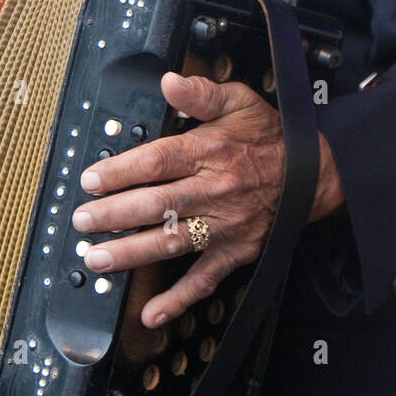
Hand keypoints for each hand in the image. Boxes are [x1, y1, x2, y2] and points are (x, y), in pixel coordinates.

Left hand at [72, 71, 344, 326]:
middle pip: (156, 205)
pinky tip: (151, 314)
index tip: (91, 180)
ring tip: (98, 259)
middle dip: (113, 215)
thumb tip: (169, 81)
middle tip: (82, 221)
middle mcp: (214, 191)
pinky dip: (177, 300)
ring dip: (131, 254)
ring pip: (171, 242)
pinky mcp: (235, 252)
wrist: (313, 173)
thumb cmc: (269, 137)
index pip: (157, 162)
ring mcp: (223, 226)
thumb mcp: (239, 101)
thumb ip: (201, 93)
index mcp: (210, 152)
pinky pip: (204, 280)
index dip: (120, 172)